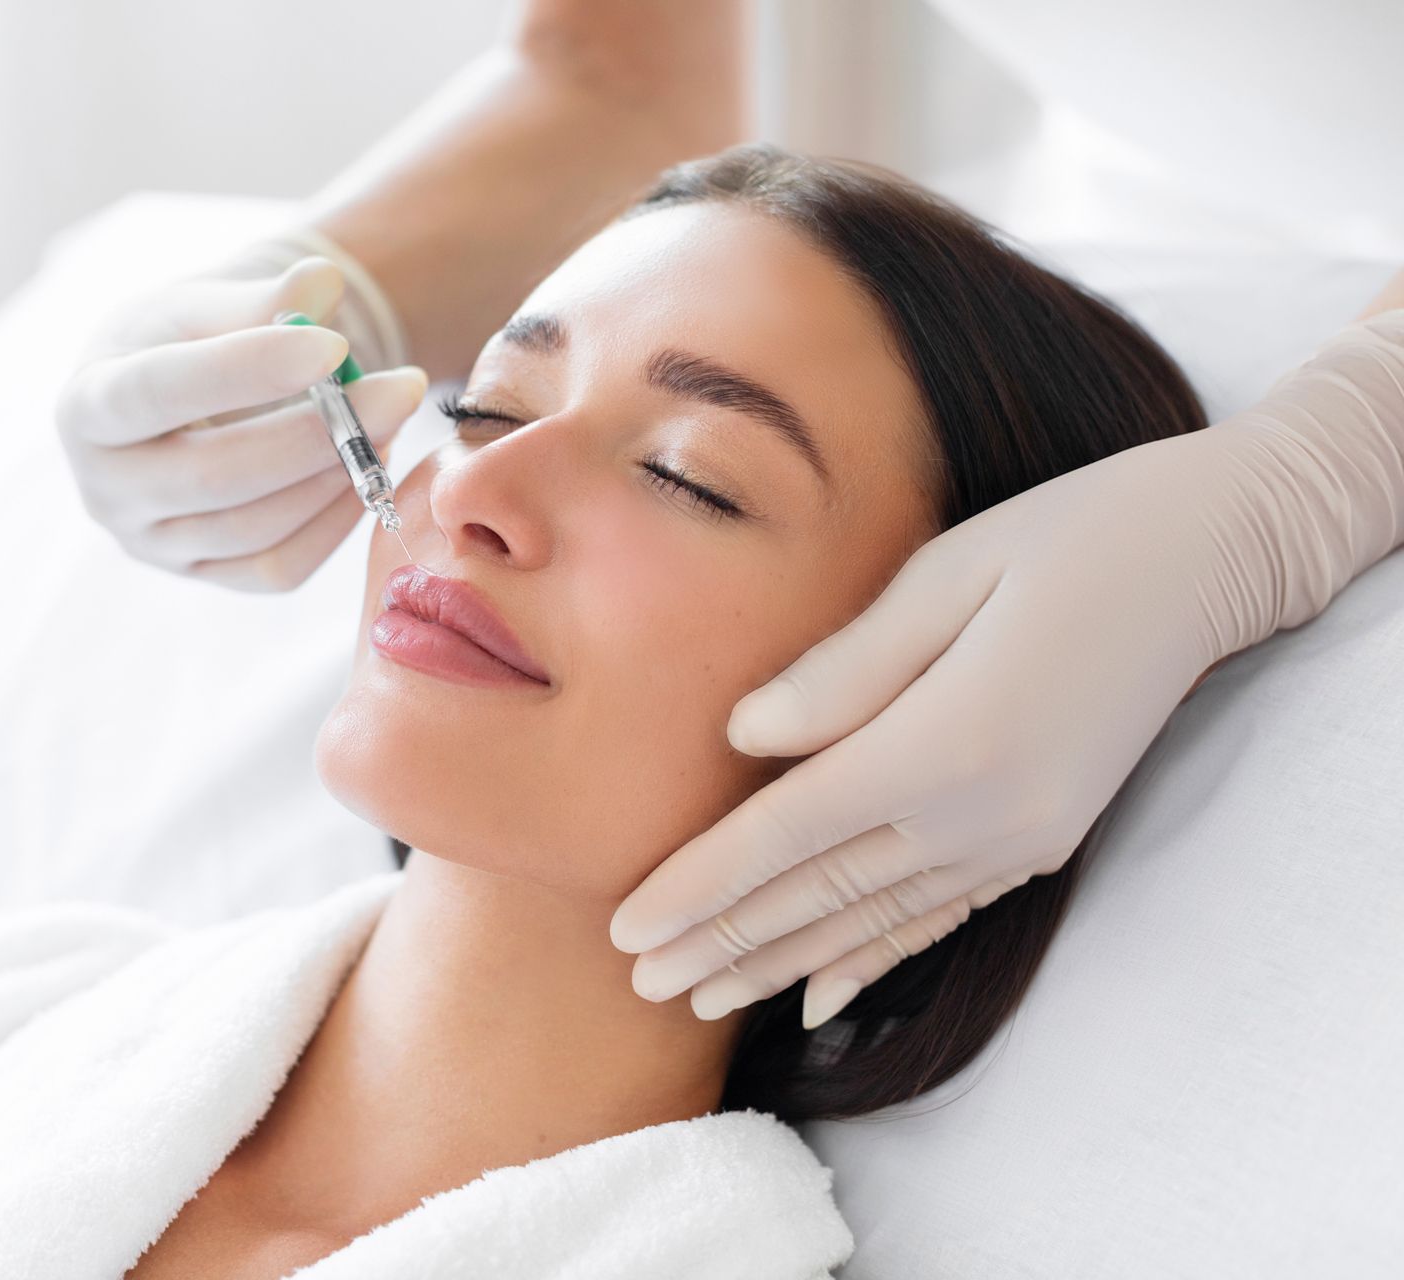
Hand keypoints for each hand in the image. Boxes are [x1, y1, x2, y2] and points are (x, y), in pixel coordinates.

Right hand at [55, 253, 428, 591]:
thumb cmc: (184, 340)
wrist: (174, 397)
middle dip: (316, 433)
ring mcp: (151, 543)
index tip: (334, 344)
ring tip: (389, 419)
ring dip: (336, 475)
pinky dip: (333, 522)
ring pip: (253, 527)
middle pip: (214, 475)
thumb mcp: (206, 303)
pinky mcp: (202, 575)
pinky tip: (366, 470)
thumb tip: (323, 281)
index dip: (247, 369)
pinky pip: (276, 567)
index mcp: (85, 403)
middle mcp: (105, 488)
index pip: (157, 391)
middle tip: (400, 388)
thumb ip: (261, 296)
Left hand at [606, 423, 1291, 1025]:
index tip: (625, 929)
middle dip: (721, 942)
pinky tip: (819, 998)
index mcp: (946, 741)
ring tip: (700, 999)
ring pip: (871, 920)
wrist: (1207, 559)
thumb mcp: (946, 574)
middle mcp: (982, 813)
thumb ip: (844, 668)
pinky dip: (872, 958)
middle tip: (639, 984)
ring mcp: (1017, 838)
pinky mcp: (1039, 840)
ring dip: (779, 962)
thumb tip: (741, 738)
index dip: (700, 885)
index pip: (788, 833)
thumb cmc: (1065, 537)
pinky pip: (936, 915)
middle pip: (819, 895)